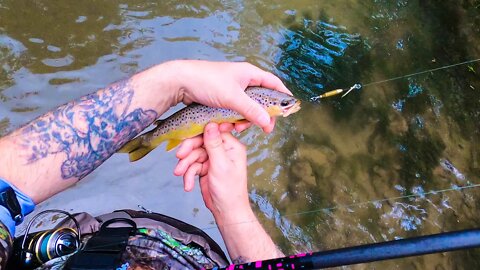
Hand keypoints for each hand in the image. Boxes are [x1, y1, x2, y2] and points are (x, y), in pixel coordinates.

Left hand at [169, 60, 289, 132]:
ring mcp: (231, 89)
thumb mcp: (232, 97)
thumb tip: (267, 121)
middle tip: (263, 128)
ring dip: (245, 120)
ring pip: (246, 108)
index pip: (273, 83)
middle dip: (260, 115)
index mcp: (249, 73)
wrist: (180, 82)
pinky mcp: (221, 98)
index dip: (282, 95)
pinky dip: (233, 119)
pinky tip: (228, 126)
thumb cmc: (207, 82)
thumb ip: (251, 110)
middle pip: (260, 99)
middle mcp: (242, 80)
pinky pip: (233, 111)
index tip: (289, 108)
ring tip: (238, 128)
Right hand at [174, 123, 251, 217]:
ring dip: (186, 165)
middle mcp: (223, 151)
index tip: (187, 139)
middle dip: (189, 151)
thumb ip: (214, 144)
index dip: (198, 135)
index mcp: (231, 146)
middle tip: (179, 156)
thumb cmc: (229, 190)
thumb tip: (210, 124)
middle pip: (201, 143)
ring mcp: (213, 160)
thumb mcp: (220, 164)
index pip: (213, 132)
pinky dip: (188, 175)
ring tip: (180, 174)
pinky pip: (193, 167)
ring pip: (194, 155)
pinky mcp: (205, 169)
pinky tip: (187, 185)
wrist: (225, 211)